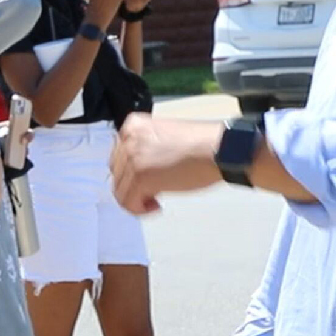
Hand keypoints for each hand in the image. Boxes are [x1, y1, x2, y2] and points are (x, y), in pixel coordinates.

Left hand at [110, 115, 225, 212]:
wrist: (219, 148)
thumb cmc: (200, 145)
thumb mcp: (164, 137)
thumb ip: (145, 148)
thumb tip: (136, 171)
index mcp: (132, 126)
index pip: (118, 157)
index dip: (131, 173)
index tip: (150, 180)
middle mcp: (128, 139)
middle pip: (117, 174)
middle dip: (133, 187)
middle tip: (153, 193)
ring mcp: (132, 158)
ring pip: (120, 191)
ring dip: (137, 200)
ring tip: (156, 201)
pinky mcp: (140, 177)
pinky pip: (128, 203)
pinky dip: (140, 209)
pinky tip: (157, 206)